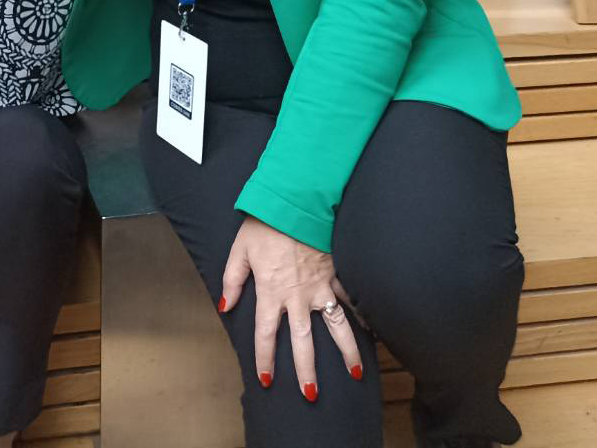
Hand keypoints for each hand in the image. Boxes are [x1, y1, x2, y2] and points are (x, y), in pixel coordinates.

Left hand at [219, 215, 362, 400]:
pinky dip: (362, 315)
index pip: (266, 335)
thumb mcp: (239, 250)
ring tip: (356, 374)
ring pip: (336, 326)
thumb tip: (225, 305)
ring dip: (346, 352)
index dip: (265, 359)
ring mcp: (320, 287)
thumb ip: (232, 280)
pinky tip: (372, 333)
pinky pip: (351, 299)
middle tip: (312, 394)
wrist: (295, 202)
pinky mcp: (336, 274)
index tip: (266, 379)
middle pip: (303, 341)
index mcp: (271, 292)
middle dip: (307, 370)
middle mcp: (297, 296)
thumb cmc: (264, 224)